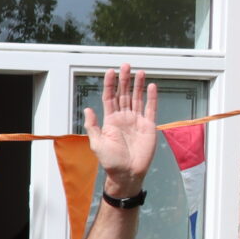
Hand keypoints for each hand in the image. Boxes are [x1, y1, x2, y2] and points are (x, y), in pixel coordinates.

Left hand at [86, 64, 159, 195]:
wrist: (127, 173)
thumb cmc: (110, 161)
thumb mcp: (97, 143)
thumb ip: (93, 126)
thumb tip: (88, 109)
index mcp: (110, 121)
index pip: (110, 98)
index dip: (110, 85)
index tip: (110, 71)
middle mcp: (124, 118)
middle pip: (124, 94)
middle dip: (124, 80)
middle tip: (126, 65)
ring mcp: (137, 120)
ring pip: (137, 98)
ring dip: (138, 85)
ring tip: (139, 72)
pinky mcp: (149, 125)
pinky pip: (151, 108)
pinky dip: (152, 97)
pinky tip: (152, 86)